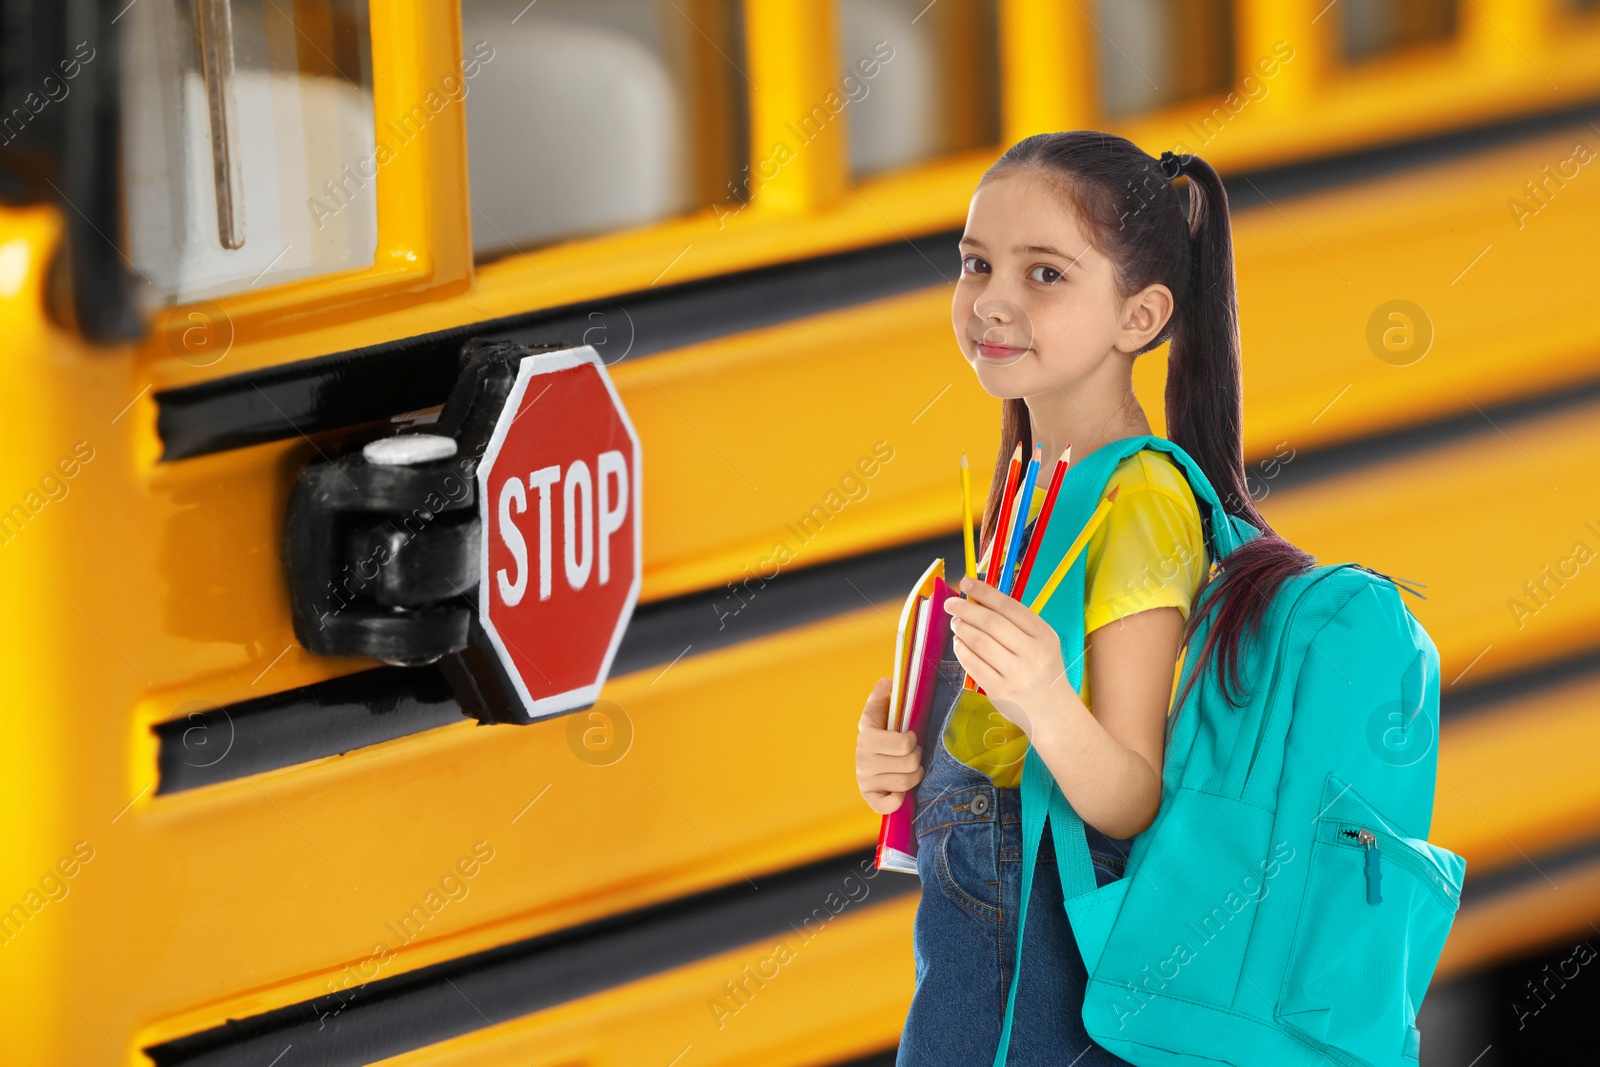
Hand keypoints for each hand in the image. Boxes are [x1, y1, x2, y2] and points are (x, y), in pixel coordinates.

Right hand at [855, 677, 922, 814]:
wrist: (870, 757)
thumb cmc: (882, 731)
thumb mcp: (880, 711)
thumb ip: (882, 696)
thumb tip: (887, 682)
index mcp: (866, 736)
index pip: (904, 744)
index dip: (912, 740)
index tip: (909, 736)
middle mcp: (862, 760)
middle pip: (909, 764)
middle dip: (917, 758)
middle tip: (913, 753)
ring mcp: (864, 781)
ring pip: (905, 784)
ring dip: (914, 776)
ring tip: (911, 768)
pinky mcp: (869, 798)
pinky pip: (888, 805)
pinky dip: (898, 800)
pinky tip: (900, 791)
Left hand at [944, 576, 1072, 734]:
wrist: (1052, 709)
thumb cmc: (1042, 668)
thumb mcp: (1040, 640)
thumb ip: (1015, 621)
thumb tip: (978, 599)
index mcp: (1042, 635)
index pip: (1008, 607)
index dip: (984, 592)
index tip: (966, 583)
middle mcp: (1031, 653)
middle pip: (990, 623)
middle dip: (966, 610)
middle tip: (951, 605)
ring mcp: (1015, 674)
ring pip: (979, 643)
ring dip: (962, 629)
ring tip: (956, 623)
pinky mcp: (999, 691)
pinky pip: (973, 664)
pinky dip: (961, 650)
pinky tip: (959, 643)